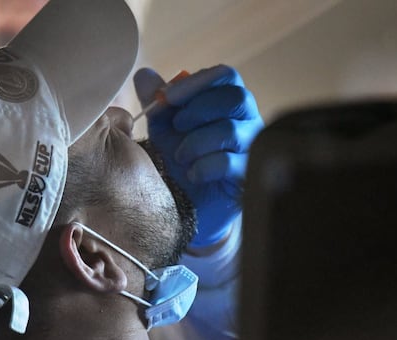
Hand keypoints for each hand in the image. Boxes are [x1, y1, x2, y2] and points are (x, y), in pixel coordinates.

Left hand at [133, 65, 262, 247]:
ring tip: (180, 156)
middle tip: (176, 125)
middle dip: (199, 109)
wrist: (185, 207)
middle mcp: (246, 121)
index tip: (169, 96)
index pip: (225, 76)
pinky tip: (192, 174)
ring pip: (231, 130)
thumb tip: (144, 75)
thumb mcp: (163, 128)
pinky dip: (203, 166)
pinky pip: (230, 162)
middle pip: (237, 97)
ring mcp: (252, 149)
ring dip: (197, 141)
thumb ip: (157, 102)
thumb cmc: (178, 162)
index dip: (197, 82)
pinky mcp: (248, 177)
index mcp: (228, 102)